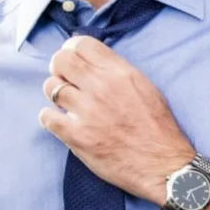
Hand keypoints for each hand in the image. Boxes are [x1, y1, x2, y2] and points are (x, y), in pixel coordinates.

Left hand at [38, 34, 195, 207]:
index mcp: (119, 73)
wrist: (162, 165)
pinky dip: (51, 118)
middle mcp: (101, 87)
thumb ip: (118, 71)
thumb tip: (93, 63)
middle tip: (65, 79)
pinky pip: (46, 117)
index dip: (72, 49)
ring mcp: (87, 112)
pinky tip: (62, 122)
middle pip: (61, 60)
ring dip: (55, 93)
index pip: (82, 44)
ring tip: (66, 103)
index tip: (74, 60)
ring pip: (50, 87)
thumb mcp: (145, 87)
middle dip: (59, 67)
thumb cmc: (158, 127)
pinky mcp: (76, 136)